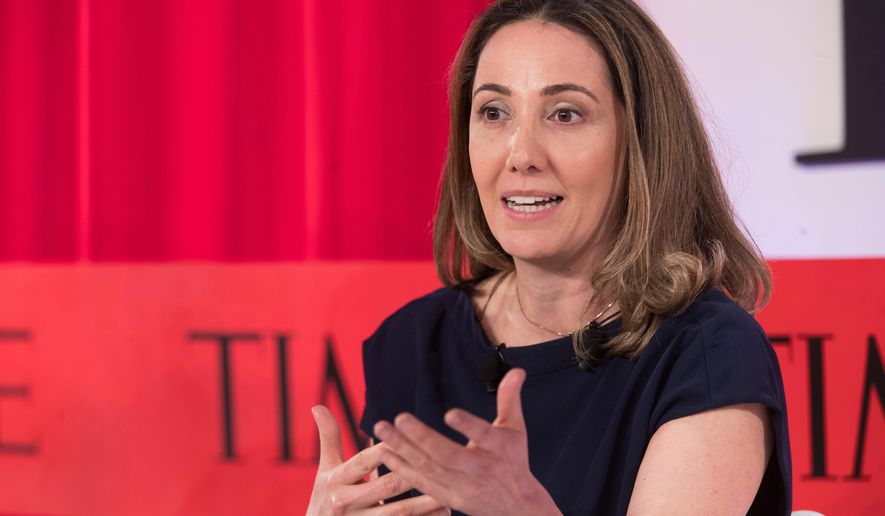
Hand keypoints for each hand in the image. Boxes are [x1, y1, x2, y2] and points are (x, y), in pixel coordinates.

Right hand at [306, 405, 450, 514]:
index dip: (387, 448)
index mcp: (335, 479)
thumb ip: (329, 438)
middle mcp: (344, 501)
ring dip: (426, 502)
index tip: (411, 435)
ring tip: (449, 492)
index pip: (364, 460)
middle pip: (386, 485)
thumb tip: (317, 406)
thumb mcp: (324, 470)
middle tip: (441, 461)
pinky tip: (444, 511)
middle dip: (414, 473)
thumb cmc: (324, 499)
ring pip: (398, 512)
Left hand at [372, 368, 560, 515]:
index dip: (468, 426)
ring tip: (382, 429)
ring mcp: (462, 487)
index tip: (450, 413)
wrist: (517, 507)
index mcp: (499, 449)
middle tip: (399, 418)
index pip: (484, 436)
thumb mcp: (515, 429)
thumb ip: (510, 399)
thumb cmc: (513, 460)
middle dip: (421, 437)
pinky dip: (401, 468)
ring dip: (402, 449)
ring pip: (429, 468)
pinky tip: (383, 451)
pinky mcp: (448, 498)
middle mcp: (480, 470)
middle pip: (447, 455)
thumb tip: (517, 370)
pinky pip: (420, 482)